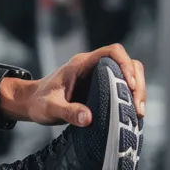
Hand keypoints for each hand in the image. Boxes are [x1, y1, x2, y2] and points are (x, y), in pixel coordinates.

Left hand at [16, 44, 146, 126]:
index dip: (125, 64)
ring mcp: (99, 77)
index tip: (130, 85)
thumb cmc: (38, 102)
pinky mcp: (102, 89)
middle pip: (127, 64)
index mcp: (81, 64)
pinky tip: (132, 115)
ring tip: (138, 114)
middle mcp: (93, 67)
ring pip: (129, 76)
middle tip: (137, 108)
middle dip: (138, 83)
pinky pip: (123, 89)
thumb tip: (88, 118)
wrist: (31, 103)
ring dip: (138, 93)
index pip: (112, 51)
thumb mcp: (50, 108)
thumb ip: (67, 112)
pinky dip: (131, 100)